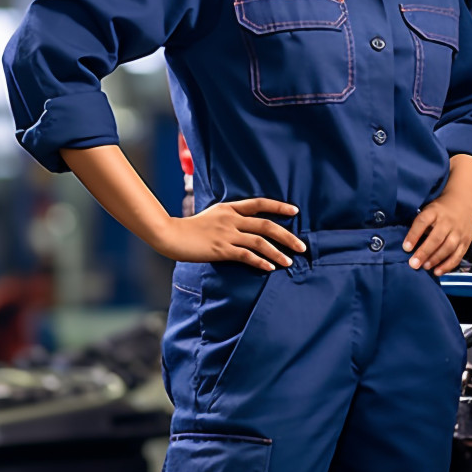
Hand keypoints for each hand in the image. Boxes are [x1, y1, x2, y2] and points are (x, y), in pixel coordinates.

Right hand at [158, 198, 304, 271]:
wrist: (170, 235)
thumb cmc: (190, 228)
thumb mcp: (212, 215)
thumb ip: (229, 217)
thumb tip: (245, 225)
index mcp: (230, 207)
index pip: (260, 203)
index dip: (279, 206)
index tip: (295, 211)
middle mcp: (231, 219)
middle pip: (266, 225)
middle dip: (287, 236)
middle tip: (301, 246)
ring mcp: (227, 234)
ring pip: (260, 242)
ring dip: (277, 253)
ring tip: (289, 261)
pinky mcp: (221, 249)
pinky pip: (246, 255)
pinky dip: (260, 262)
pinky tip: (270, 268)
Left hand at [402, 192, 471, 276]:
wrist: (464, 201)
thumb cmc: (440, 209)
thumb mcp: (429, 209)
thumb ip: (420, 224)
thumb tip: (408, 246)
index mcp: (434, 211)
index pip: (423, 222)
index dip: (414, 235)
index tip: (405, 248)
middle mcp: (447, 221)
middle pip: (436, 238)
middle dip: (424, 252)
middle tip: (413, 264)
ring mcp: (458, 231)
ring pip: (448, 247)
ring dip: (436, 259)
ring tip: (425, 267)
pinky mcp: (466, 240)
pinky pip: (458, 255)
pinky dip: (448, 265)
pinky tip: (438, 271)